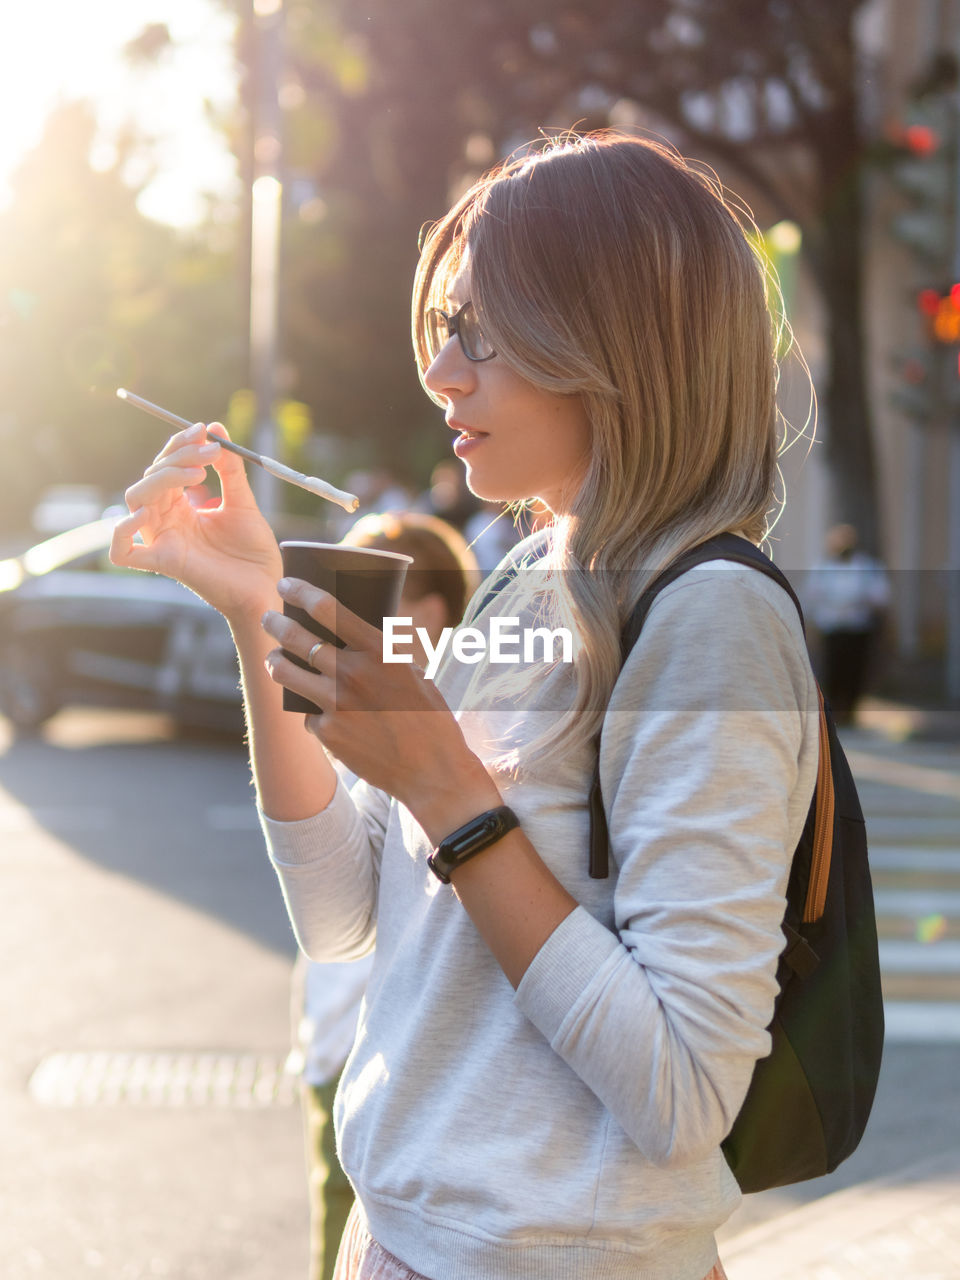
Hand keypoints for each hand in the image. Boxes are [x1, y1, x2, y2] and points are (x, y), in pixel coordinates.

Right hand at [110, 422, 282, 620]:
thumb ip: (229, 469)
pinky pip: (123, 553)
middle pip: (150, 478)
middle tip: (210, 452)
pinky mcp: (166, 563)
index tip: (203, 430)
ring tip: (198, 474)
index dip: (179, 445)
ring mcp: (163, 541)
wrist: (268, 588)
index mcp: (181, 506)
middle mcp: (167, 521)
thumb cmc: (253, 551)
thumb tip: (216, 428)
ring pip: (135, 501)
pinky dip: (121, 533)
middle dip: (178, 457)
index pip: (165, 467)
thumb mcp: (243, 502)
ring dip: (162, 478)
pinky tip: (143, 515)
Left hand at [261, 578, 500, 826]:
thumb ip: (382, 654)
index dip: (301, 591)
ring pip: (287, 673)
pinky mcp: (327, 733)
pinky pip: (308, 714)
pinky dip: (313, 711)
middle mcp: (354, 673)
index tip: (285, 582)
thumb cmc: (429, 718)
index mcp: (380, 651)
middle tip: (268, 617)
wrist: (432, 771)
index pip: (329, 609)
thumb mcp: (413, 673)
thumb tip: (352, 636)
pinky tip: (321, 713)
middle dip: (276, 623)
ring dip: (276, 661)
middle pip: (298, 638)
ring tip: (274, 657)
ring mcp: (336, 704)